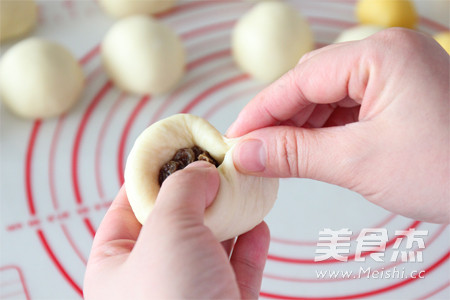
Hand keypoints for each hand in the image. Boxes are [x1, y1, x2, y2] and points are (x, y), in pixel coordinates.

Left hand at [84, 162, 269, 298]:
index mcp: (116, 265)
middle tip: (221, 165)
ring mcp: (191, 294)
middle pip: (177, 221)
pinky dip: (251, 243)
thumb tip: (200, 170)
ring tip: (245, 188)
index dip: (156, 174)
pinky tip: (259, 222)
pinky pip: (238, 267)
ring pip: (212, 243)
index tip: (181, 150)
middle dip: (201, 192)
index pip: (130, 206)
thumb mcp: (167, 231)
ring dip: (231, 214)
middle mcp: (151, 279)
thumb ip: (182, 190)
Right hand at [227, 28, 448, 223]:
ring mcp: (396, 74)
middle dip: (280, 119)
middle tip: (253, 151)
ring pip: (328, 96)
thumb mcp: (358, 162)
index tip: (234, 138)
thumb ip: (294, 154)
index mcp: (380, 54)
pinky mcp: (400, 95)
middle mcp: (387, 54)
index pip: (299, 79)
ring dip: (301, 127)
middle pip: (311, 83)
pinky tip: (310, 150)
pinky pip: (349, 107)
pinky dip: (325, 130)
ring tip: (278, 156)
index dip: (261, 111)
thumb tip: (246, 153)